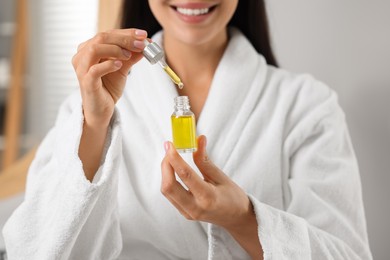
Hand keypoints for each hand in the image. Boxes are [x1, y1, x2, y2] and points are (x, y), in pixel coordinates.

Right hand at [72, 29, 146, 126]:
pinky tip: (120, 65)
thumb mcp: (122, 68)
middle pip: (102, 37)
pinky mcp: (86, 82)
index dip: (127, 33)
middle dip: (124, 39)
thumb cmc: (108, 87)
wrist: (101, 109)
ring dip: (116, 49)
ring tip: (129, 56)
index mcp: (89, 49)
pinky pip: (95, 69)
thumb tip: (145, 44)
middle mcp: (82, 56)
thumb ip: (131, 56)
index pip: (108, 34)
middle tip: (141, 44)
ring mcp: (82, 68)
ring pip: (95, 49)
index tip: (144, 36)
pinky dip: (109, 64)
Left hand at [161, 136, 262, 257]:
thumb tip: (198, 140)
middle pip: (168, 186)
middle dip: (165, 166)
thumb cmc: (233, 197)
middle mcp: (195, 207)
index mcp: (208, 197)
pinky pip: (170, 196)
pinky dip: (169, 180)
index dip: (174, 158)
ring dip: (165, 173)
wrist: (236, 218)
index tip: (169, 145)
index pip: (185, 175)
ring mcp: (188, 213)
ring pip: (166, 191)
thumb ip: (205, 160)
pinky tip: (174, 171)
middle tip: (169, 151)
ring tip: (172, 159)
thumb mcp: (221, 177)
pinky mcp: (184, 213)